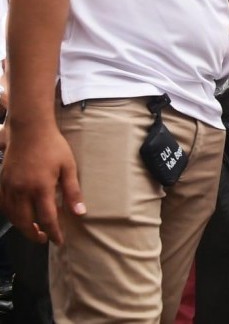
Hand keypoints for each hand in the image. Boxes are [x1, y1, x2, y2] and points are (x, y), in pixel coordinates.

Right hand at [0, 123, 85, 244]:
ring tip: (34, 229)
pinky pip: (3, 204)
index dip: (54, 233)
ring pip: (12, 215)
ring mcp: (9, 186)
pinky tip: (19, 215)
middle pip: (25, 222)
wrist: (30, 129)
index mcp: (41, 188)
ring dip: (22, 226)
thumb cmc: (53, 146)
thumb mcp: (69, 167)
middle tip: (45, 238)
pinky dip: (10, 214)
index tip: (59, 241)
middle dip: (35, 234)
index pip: (47, 219)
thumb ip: (72, 192)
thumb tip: (79, 213)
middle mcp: (22, 190)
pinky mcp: (2, 180)